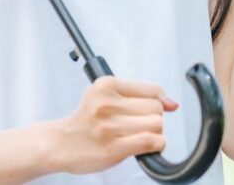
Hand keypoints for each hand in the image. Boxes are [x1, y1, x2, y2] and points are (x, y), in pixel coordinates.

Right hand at [39, 76, 178, 174]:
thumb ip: (140, 95)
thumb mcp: (106, 95)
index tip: (151, 111)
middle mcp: (106, 104)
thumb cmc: (87, 121)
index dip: (158, 103)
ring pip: (156, 125)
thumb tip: (172, 103)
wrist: (60, 143)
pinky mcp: (112, 148)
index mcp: (106, 85)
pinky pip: (151, 142)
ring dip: (153, 133)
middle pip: (156, 108)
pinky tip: (144, 146)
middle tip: (136, 125)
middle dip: (153, 118)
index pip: (153, 90)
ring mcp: (109, 127)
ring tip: (136, 136)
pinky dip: (156, 145)